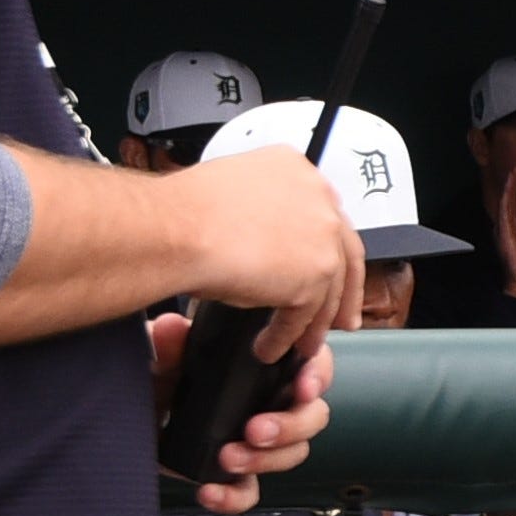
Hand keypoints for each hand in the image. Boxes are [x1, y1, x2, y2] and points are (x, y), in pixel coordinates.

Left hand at [152, 315, 335, 512]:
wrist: (122, 414)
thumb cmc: (153, 374)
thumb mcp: (157, 351)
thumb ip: (166, 341)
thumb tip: (172, 329)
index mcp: (263, 363)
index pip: (310, 362)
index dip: (318, 374)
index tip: (303, 387)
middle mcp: (268, 400)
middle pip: (311, 416)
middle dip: (291, 426)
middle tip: (256, 430)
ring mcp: (254, 440)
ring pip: (290, 455)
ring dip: (265, 460)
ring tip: (228, 458)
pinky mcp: (231, 473)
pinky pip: (249, 491)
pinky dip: (234, 497)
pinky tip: (209, 492)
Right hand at [168, 145, 368, 338]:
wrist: (173, 229)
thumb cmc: (183, 211)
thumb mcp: (232, 195)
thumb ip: (263, 213)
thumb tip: (266, 243)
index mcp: (296, 169)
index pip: (323, 214)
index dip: (325, 247)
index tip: (326, 267)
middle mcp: (318, 197)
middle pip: (343, 252)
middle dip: (343, 292)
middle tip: (341, 318)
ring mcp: (321, 236)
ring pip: (328, 289)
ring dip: (313, 324)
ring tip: (300, 345)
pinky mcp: (315, 273)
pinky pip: (304, 314)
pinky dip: (286, 336)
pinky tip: (270, 347)